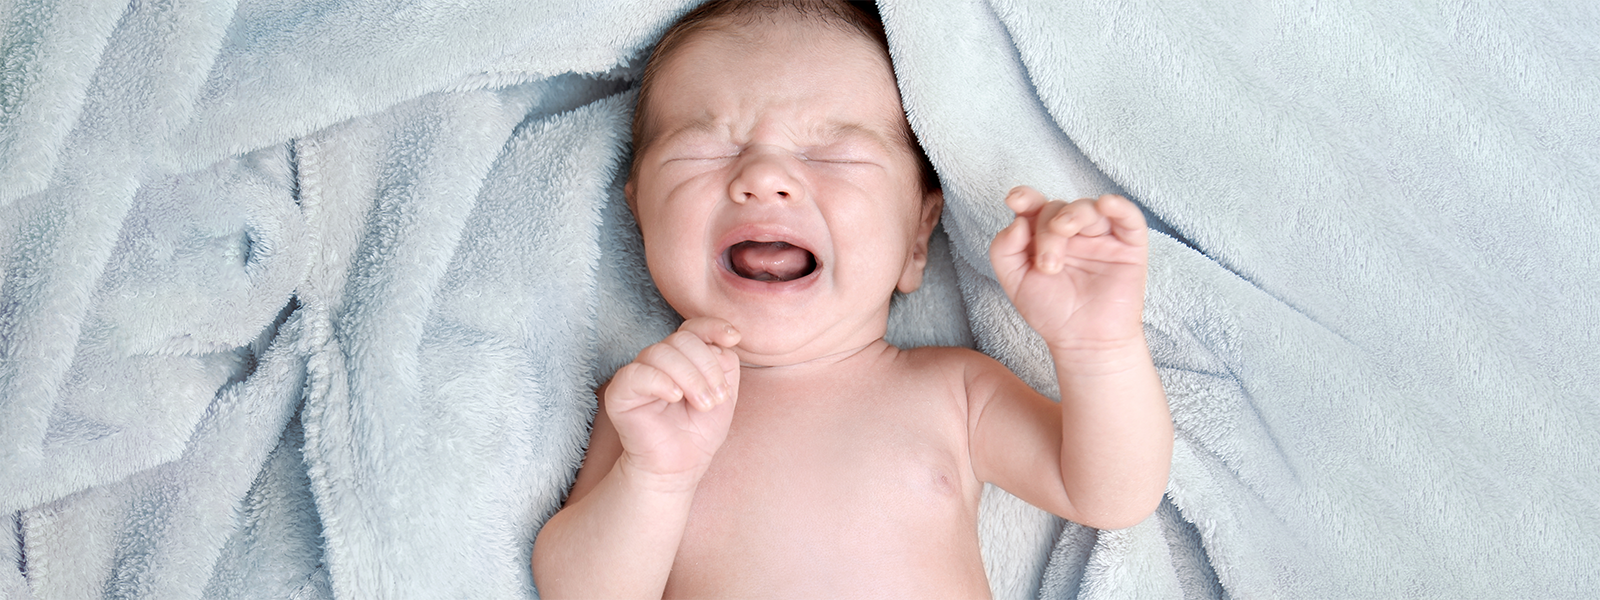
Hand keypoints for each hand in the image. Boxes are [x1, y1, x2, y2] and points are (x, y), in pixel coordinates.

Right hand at [605, 317, 741, 482]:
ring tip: (703, 405)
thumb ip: (725, 366)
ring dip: (691, 378)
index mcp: (683, 357)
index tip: (733, 337)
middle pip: (684, 339)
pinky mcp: (620, 391)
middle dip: (708, 367)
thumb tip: (720, 344)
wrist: (679, 467)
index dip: (713, 326)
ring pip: (663, 352)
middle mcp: (659, 360)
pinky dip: (661, 382)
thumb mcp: (724, 395)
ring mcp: (639, 373)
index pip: (694, 327)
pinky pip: (638, 373)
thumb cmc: (698, 431)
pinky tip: (675, 398)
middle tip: (716, 399)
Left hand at [988, 186, 1149, 360]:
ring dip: (1073, 218)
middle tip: (1047, 266)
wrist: (1083, 341)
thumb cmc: (1052, 312)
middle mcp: (1073, 232)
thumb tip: (1017, 221)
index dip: (1026, 197)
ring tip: (1063, 249)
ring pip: (1088, 207)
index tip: (1015, 200)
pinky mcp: (1129, 246)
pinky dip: (1118, 206)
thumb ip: (1004, 250)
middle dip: (1048, 232)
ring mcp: (1101, 237)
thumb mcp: (1015, 282)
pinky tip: (1106, 205)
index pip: (1035, 206)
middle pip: (1058, 209)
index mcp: (1045, 236)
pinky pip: (1128, 216)